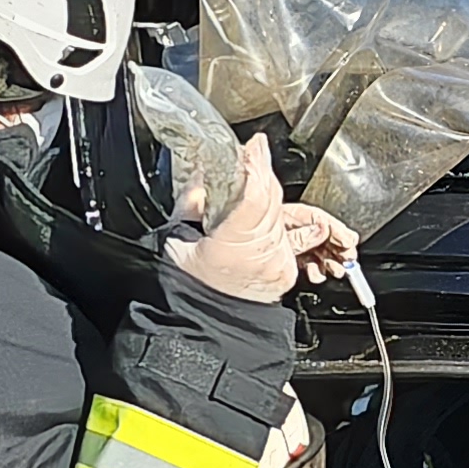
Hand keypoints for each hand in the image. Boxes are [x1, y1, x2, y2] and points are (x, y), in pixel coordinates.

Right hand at [165, 133, 357, 303]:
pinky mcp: (287, 269)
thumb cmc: (190, 284)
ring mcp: (277, 262)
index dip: (256, 167)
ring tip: (258, 177)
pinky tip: (269, 208)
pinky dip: (279, 217)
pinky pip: (290, 234)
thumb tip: (205, 171)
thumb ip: (192, 202)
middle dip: (263, 171)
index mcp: (228, 246)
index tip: (255, 146)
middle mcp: (259, 254)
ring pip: (282, 214)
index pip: (252, 196)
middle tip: (255, 152)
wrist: (209, 321)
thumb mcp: (178, 239)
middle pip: (271, 199)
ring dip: (270, 193)